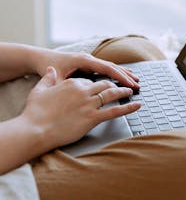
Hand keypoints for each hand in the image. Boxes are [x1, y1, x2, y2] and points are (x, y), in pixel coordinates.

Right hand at [21, 67, 140, 152]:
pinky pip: (115, 111)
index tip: (102, 85)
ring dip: (123, 91)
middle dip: (115, 84)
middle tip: (123, 85)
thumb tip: (51, 70)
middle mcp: (83, 91)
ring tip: (131, 90)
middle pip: (104, 84)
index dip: (96, 84)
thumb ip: (48, 79)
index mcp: (72, 84)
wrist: (35, 129)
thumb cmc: (34, 112)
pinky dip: (128, 108)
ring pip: (112, 94)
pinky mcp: (93, 117)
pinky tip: (137, 105)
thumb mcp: (39, 90)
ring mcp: (89, 104)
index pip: (89, 81)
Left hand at [32, 49, 139, 89]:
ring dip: (123, 72)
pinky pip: (106, 67)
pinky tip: (123, 75)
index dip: (120, 76)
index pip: (107, 68)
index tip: (130, 84)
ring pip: (111, 66)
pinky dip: (116, 71)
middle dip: (126, 75)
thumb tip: (74, 90)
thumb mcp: (55, 77)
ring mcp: (89, 60)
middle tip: (138, 84)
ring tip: (136, 79)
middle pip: (112, 66)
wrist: (40, 58)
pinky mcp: (88, 63)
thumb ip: (66, 83)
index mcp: (84, 60)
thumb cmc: (47, 66)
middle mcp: (89, 58)